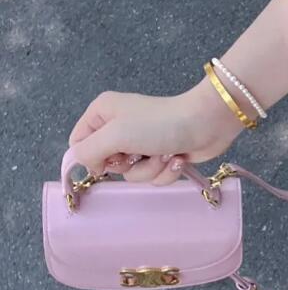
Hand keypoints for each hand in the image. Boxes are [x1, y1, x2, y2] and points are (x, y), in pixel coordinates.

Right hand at [67, 77, 246, 184]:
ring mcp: (141, 142)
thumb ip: (89, 151)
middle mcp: (119, 126)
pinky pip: (152, 176)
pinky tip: (177, 158)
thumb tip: (88, 166)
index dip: (91, 158)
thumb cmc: (159, 124)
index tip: (107, 161)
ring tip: (164, 153)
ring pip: (132, 174)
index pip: (79, 143)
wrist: (207, 124)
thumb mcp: (115, 134)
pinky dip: (165, 172)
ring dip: (150, 169)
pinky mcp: (161, 155)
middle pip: (107, 163)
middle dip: (128, 165)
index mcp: (102, 113)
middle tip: (140, 153)